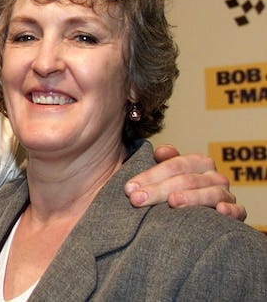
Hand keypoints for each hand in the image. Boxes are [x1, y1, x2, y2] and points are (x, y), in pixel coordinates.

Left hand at [125, 144, 245, 220]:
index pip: (174, 165)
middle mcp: (213, 176)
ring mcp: (226, 194)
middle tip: (137, 200)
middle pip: (187, 179)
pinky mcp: (236, 213)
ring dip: (192, 197)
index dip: (150, 175)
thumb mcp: (165, 175)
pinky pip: (238, 210)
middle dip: (159, 189)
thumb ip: (161, 162)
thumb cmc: (174, 192)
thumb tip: (162, 151)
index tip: (129, 188)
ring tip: (172, 202)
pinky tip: (220, 211)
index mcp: (197, 162)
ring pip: (211, 193)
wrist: (194, 216)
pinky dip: (231, 210)